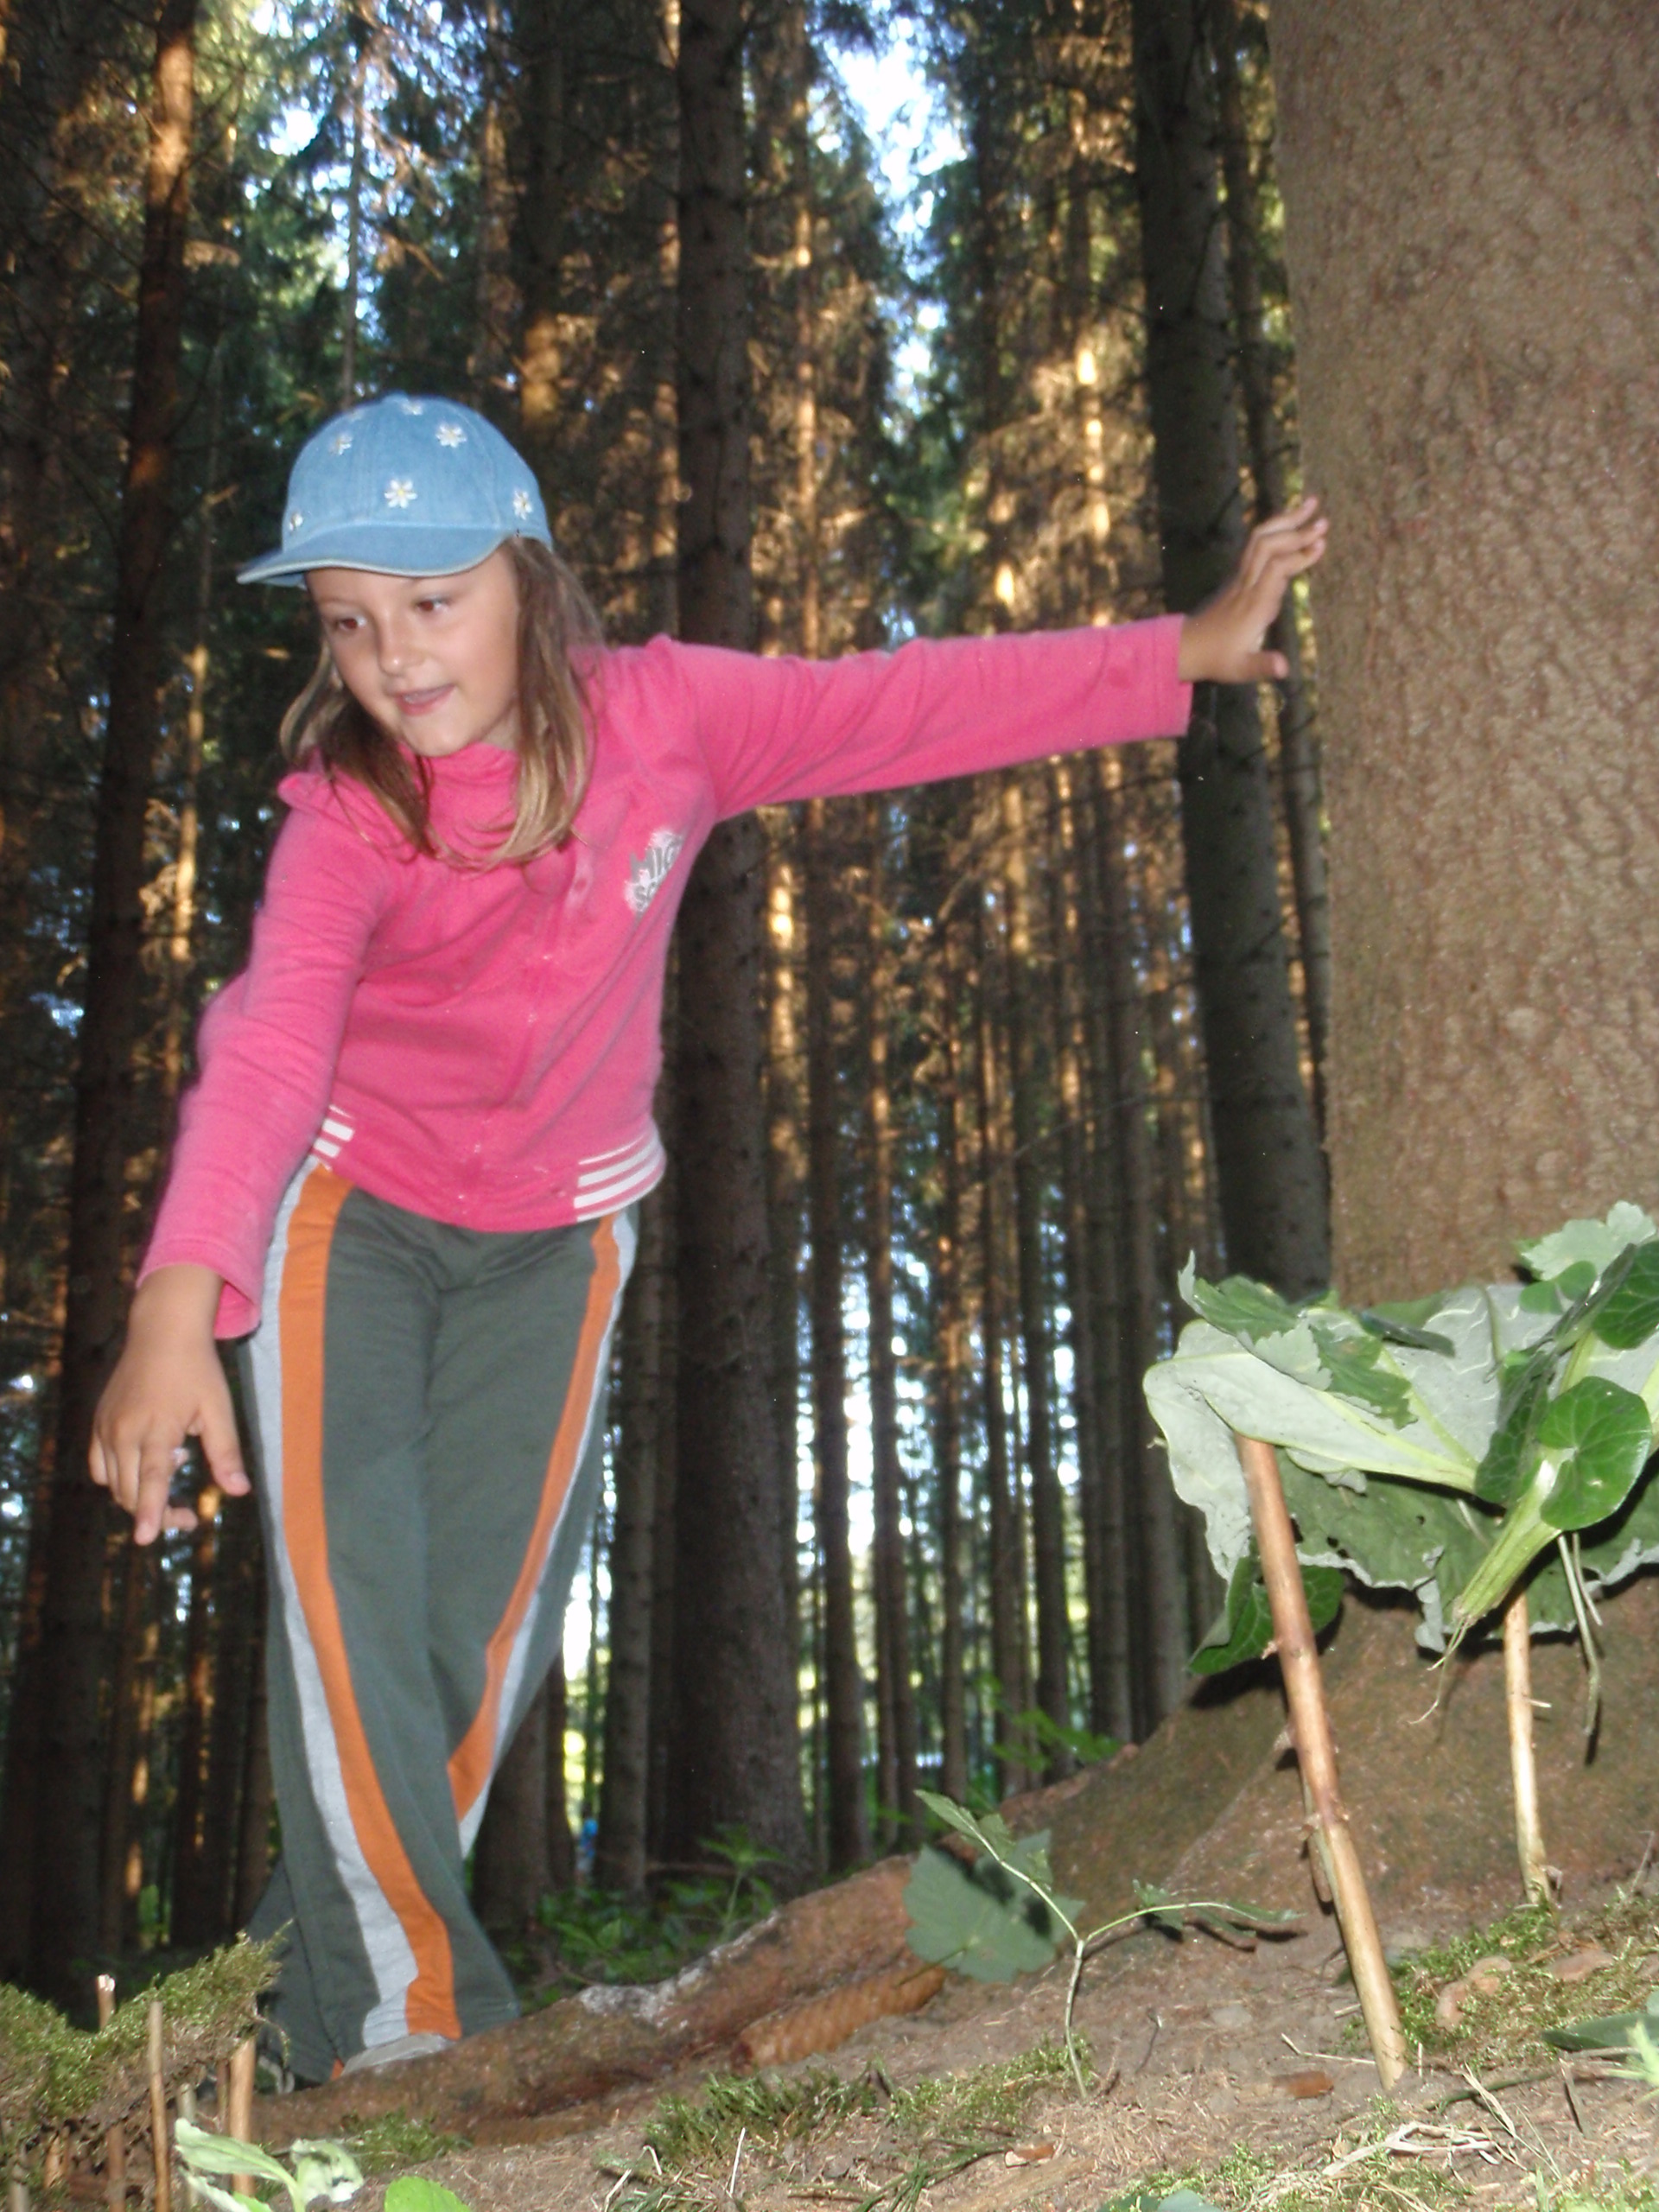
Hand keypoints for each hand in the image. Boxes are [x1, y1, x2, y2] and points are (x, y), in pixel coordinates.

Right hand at [90, 1263, 249, 1544]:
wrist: (162, 1332)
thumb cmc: (197, 1370)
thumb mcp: (219, 1408)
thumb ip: (226, 1453)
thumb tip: (239, 1492)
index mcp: (156, 1429)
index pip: (152, 1481)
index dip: (150, 1512)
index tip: (145, 1539)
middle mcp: (123, 1432)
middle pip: (130, 1491)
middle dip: (156, 1513)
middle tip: (188, 1517)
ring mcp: (106, 1428)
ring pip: (113, 1484)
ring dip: (137, 1497)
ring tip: (176, 1469)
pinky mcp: (98, 1424)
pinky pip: (100, 1467)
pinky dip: (119, 1478)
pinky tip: (149, 1460)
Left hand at [1177, 496, 1326, 684]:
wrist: (1189, 647)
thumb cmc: (1219, 660)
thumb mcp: (1242, 669)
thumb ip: (1263, 666)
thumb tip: (1284, 667)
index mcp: (1253, 605)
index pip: (1276, 569)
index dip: (1298, 556)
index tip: (1320, 545)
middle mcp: (1247, 585)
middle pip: (1267, 545)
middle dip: (1295, 531)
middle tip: (1324, 522)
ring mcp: (1241, 577)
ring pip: (1260, 539)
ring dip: (1285, 521)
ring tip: (1311, 505)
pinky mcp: (1240, 575)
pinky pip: (1257, 545)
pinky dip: (1276, 529)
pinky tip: (1292, 521)